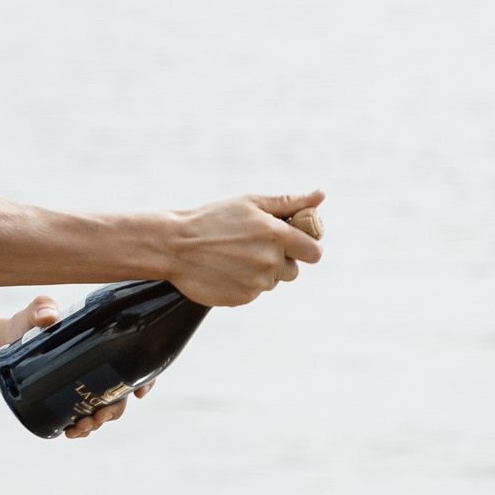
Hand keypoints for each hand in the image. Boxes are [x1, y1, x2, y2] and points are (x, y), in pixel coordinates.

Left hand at [0, 297, 152, 438]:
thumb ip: (41, 308)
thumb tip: (47, 317)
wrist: (3, 344)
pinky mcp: (66, 400)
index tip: (139, 393)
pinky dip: (81, 430)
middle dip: (114, 410)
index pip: (134, 361)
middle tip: (97, 415)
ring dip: (97, 423)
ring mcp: (84, 386)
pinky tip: (69, 432)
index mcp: (101, 345)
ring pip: (104, 410)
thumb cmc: (26, 323)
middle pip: (120, 393)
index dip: (146, 378)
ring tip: (79, 427)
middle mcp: (97, 367)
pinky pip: (83, 419)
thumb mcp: (34, 313)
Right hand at [168, 189, 324, 307]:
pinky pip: (254, 292)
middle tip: (253, 245)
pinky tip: (225, 269)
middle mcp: (270, 261)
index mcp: (277, 235)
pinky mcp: (242, 298)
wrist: (174, 245)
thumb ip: (289, 202)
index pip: (314, 251)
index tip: (291, 241)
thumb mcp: (251, 203)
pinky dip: (244, 283)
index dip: (305, 246)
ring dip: (262, 271)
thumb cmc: (213, 219)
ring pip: (273, 281)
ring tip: (234, 256)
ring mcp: (256, 283)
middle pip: (293, 269)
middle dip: (280, 259)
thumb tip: (320, 196)